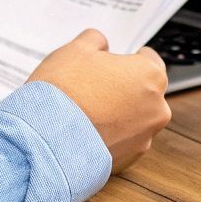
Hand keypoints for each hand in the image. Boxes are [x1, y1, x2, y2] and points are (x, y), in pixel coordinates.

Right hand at [28, 29, 170, 173]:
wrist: (44, 141)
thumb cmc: (63, 92)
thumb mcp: (75, 50)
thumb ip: (95, 41)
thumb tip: (101, 44)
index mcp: (150, 75)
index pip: (149, 59)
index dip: (128, 59)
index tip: (113, 63)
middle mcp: (156, 108)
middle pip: (144, 91)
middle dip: (124, 88)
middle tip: (94, 87)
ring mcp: (145, 137)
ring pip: (135, 119)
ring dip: (118, 114)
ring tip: (87, 112)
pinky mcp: (130, 160)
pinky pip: (123, 142)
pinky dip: (110, 136)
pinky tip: (86, 132)